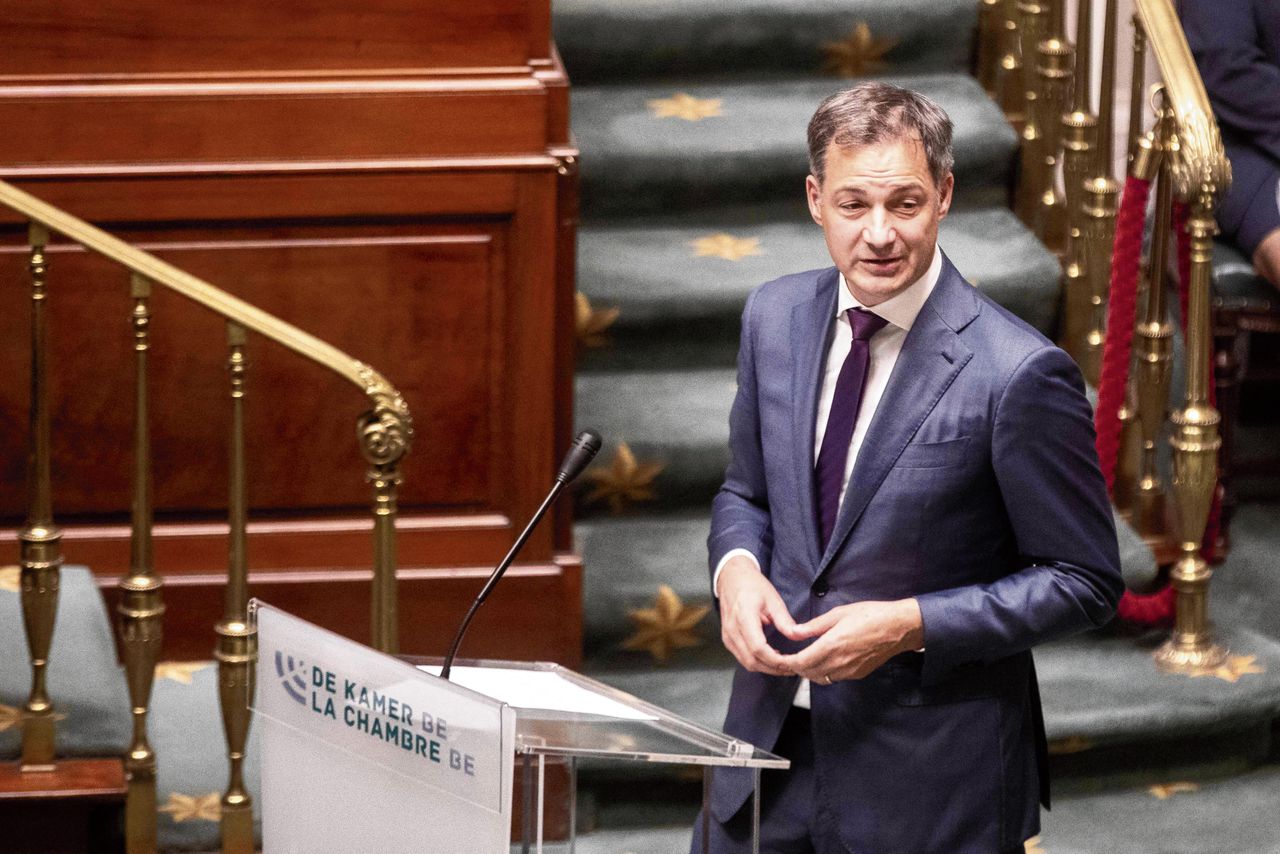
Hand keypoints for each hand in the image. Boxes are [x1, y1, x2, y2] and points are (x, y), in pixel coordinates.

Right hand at [716, 556, 798, 675]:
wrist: (732, 578)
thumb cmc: (752, 585)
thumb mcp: (773, 599)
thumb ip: (784, 620)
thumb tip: (798, 637)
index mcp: (744, 616)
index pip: (758, 648)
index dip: (775, 660)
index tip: (791, 663)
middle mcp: (732, 629)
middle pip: (752, 660)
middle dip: (773, 668)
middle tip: (792, 668)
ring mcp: (727, 636)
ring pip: (746, 662)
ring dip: (766, 668)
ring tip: (784, 666)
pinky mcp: (727, 640)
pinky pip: (742, 658)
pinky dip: (757, 663)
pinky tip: (771, 659)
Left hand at [779, 599, 922, 682]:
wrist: (899, 628)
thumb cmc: (871, 615)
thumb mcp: (839, 613)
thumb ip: (814, 626)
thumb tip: (795, 632)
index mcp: (832, 645)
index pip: (801, 662)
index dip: (787, 663)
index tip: (780, 658)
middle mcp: (839, 662)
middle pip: (808, 674)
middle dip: (796, 668)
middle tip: (789, 658)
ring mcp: (849, 671)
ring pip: (820, 678)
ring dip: (809, 672)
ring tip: (804, 659)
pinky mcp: (858, 674)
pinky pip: (834, 678)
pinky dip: (824, 673)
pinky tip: (824, 661)